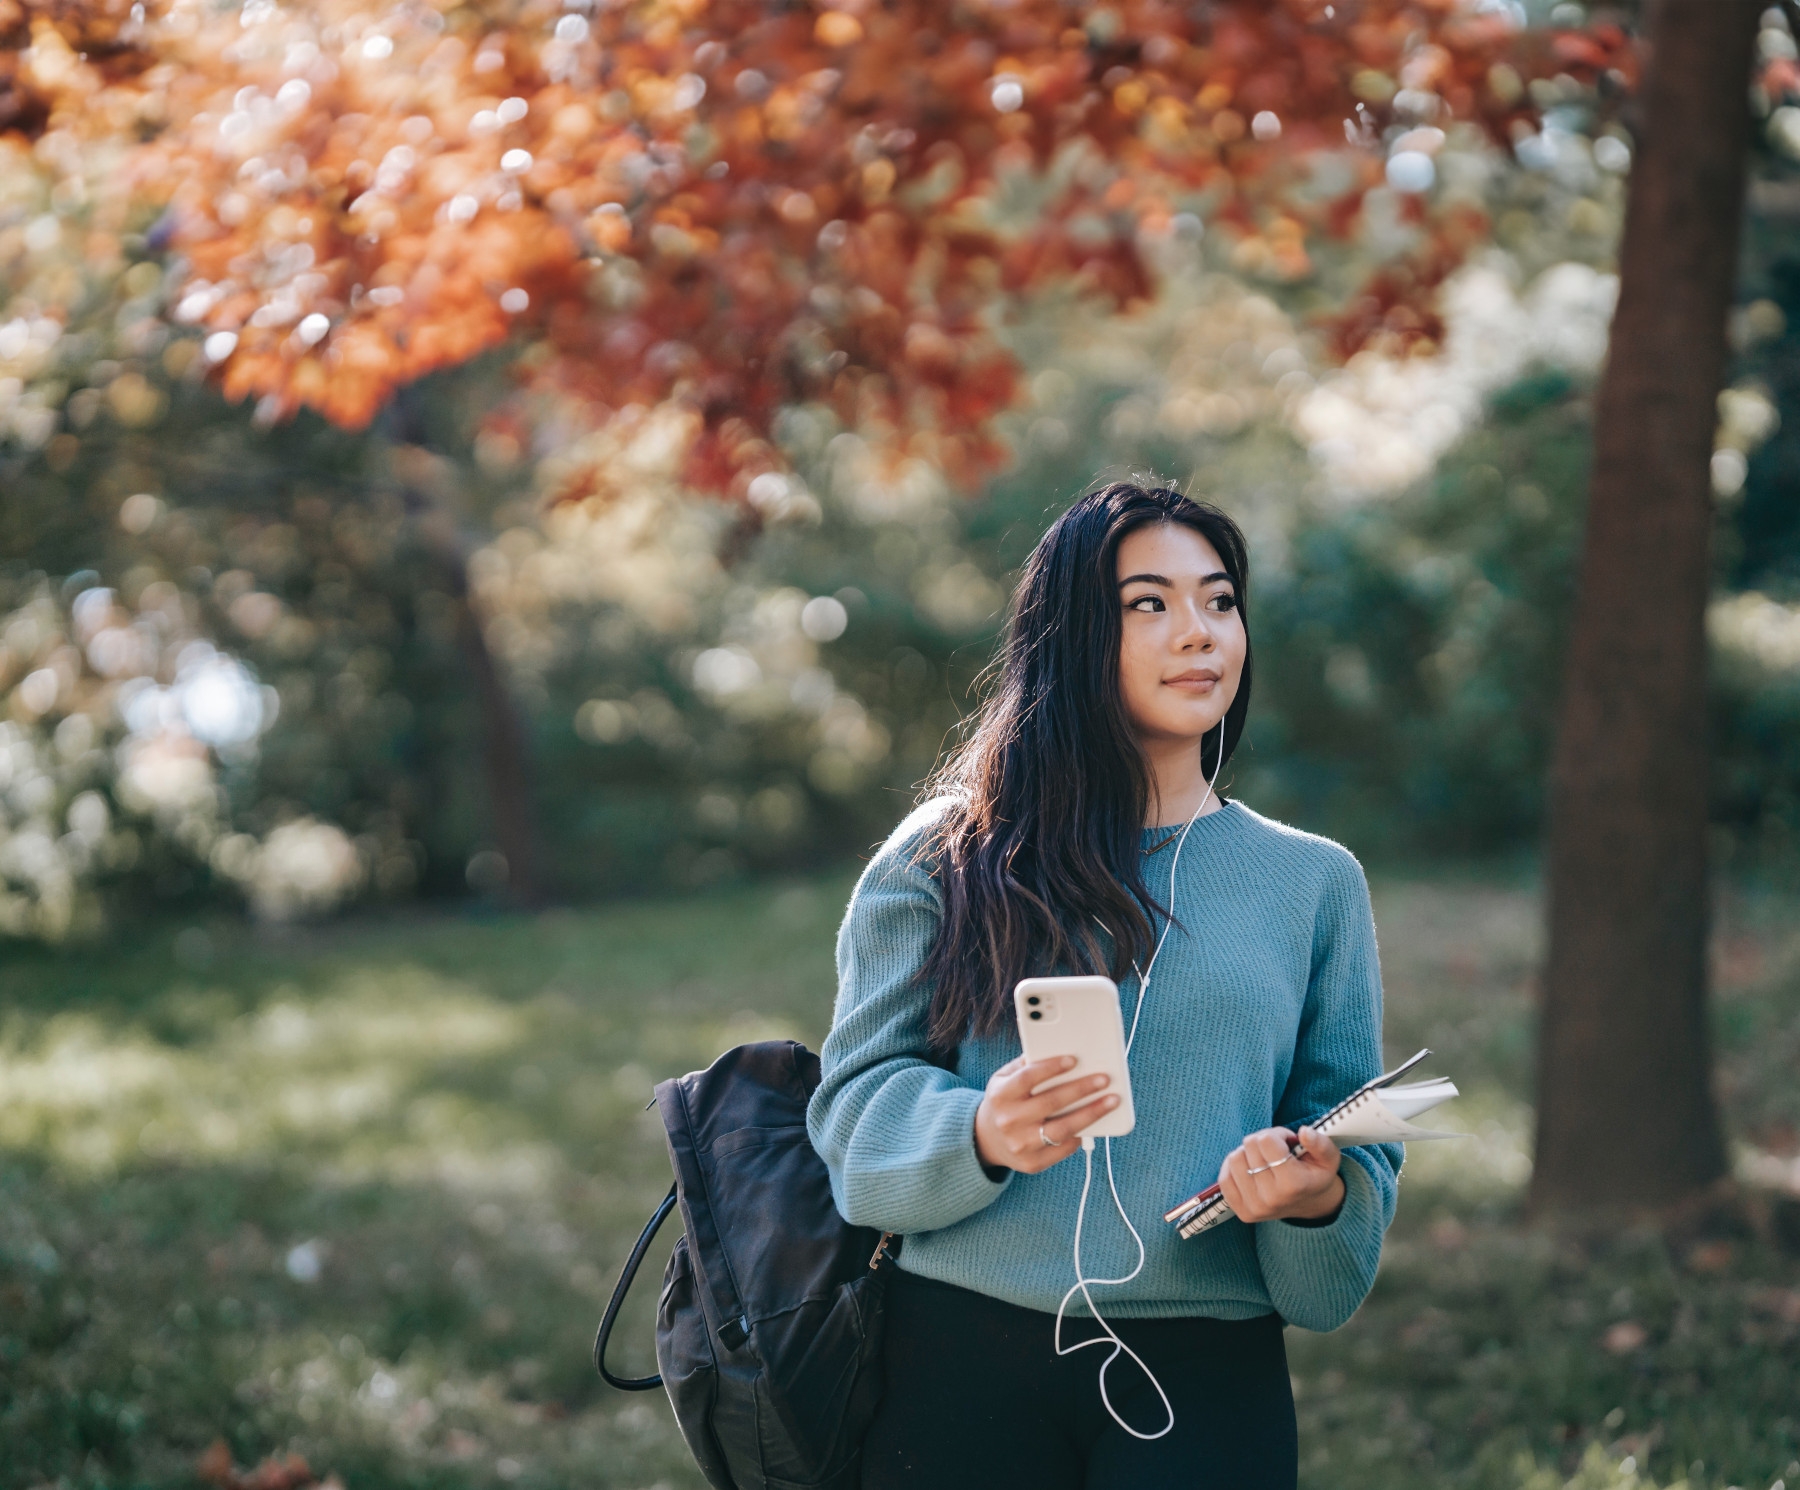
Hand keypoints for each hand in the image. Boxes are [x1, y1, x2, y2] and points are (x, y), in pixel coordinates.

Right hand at [974, 1055, 1118, 1174]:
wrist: (987, 1140)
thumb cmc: (1005, 1102)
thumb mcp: (1004, 1079)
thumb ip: (1025, 1065)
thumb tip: (1058, 1052)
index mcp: (1001, 1095)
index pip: (1027, 1078)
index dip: (1051, 1068)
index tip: (1074, 1060)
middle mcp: (1009, 1121)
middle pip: (1050, 1103)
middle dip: (1081, 1089)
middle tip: (1104, 1079)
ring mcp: (1021, 1144)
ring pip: (1062, 1129)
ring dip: (1091, 1114)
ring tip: (1111, 1101)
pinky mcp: (1033, 1163)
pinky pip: (1063, 1148)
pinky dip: (1081, 1135)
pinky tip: (1095, 1122)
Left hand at [1218, 1125, 1344, 1223]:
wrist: (1309, 1204)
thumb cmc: (1315, 1175)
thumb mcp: (1328, 1158)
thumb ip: (1320, 1143)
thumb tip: (1304, 1132)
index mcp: (1294, 1184)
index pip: (1267, 1140)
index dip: (1277, 1134)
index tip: (1287, 1143)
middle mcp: (1272, 1198)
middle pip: (1249, 1146)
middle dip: (1262, 1141)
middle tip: (1276, 1151)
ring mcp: (1255, 1207)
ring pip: (1234, 1159)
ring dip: (1247, 1153)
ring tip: (1264, 1160)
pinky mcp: (1242, 1212)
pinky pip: (1224, 1178)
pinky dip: (1234, 1168)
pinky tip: (1250, 1169)